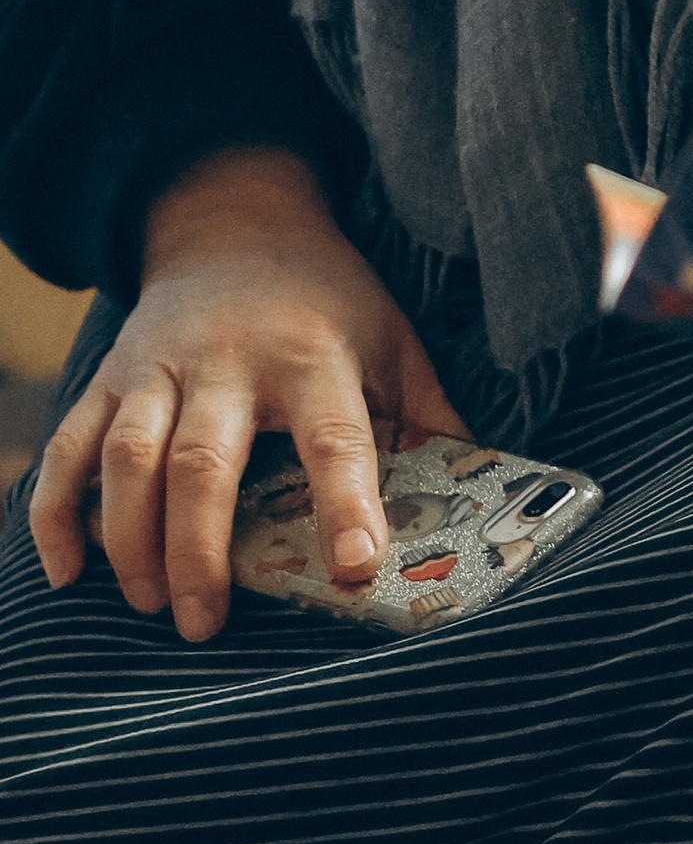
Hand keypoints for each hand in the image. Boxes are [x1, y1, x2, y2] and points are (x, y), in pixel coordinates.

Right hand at [29, 149, 462, 639]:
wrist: (237, 220)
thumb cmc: (326, 297)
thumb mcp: (393, 337)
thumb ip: (429, 412)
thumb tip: (483, 488)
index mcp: (314, 355)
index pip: (334, 436)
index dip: (345, 502)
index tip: (352, 567)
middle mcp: (228, 360)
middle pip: (203, 460)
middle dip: (199, 549)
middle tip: (204, 623)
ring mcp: (158, 366)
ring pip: (127, 457)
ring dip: (129, 539)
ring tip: (151, 602)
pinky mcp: (109, 376)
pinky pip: (68, 447)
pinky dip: (57, 511)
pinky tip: (70, 570)